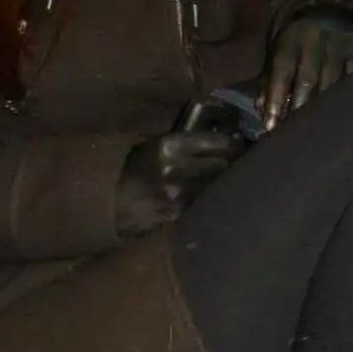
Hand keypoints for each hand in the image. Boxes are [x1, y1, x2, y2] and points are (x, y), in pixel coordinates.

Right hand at [115, 130, 244, 236]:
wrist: (110, 198)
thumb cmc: (136, 166)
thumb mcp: (157, 144)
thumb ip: (186, 142)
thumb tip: (223, 137)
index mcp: (171, 145)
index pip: (216, 142)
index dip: (234, 142)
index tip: (242, 142)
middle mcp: (177, 168)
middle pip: (222, 165)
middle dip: (233, 163)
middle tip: (241, 161)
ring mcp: (178, 194)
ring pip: (216, 186)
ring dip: (224, 182)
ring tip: (232, 178)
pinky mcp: (178, 214)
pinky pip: (204, 203)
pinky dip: (211, 198)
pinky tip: (215, 196)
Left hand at [261, 6, 352, 130]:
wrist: (331, 7)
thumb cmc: (299, 38)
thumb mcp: (280, 49)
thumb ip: (269, 78)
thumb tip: (260, 107)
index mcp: (291, 39)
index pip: (281, 71)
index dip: (276, 98)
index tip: (270, 125)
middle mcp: (315, 39)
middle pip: (308, 78)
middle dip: (300, 107)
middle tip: (294, 133)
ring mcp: (339, 44)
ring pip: (332, 81)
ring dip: (324, 107)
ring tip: (317, 130)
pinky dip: (347, 96)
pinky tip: (342, 114)